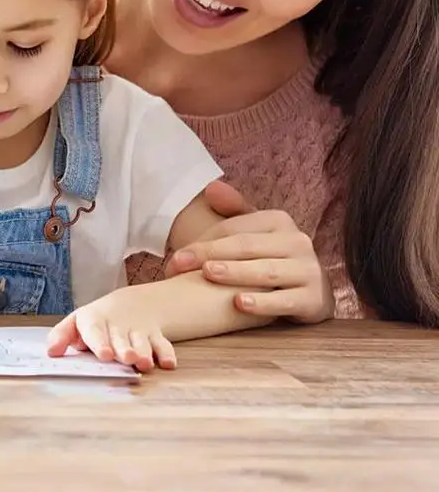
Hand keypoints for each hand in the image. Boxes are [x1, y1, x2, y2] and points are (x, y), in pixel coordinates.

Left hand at [47, 287, 176, 371]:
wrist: (130, 306)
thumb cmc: (97, 321)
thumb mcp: (77, 323)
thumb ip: (62, 336)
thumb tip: (51, 353)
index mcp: (95, 321)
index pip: (96, 331)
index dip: (100, 342)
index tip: (104, 355)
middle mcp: (118, 326)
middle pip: (121, 339)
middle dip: (124, 349)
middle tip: (127, 359)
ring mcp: (138, 330)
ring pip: (142, 342)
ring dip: (145, 352)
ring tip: (144, 363)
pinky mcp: (155, 336)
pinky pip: (163, 344)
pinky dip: (167, 353)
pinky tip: (168, 364)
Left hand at [167, 180, 333, 322]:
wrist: (312, 291)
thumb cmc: (272, 258)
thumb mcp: (255, 232)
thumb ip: (233, 210)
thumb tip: (211, 188)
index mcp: (279, 220)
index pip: (234, 229)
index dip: (203, 242)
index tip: (175, 258)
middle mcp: (298, 242)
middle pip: (246, 247)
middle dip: (209, 255)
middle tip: (178, 265)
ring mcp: (309, 271)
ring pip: (265, 272)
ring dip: (235, 273)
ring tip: (209, 274)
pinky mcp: (314, 300)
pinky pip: (285, 301)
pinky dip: (263, 303)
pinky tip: (239, 303)